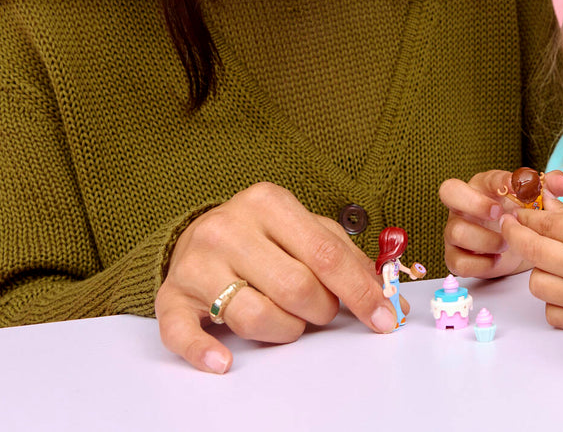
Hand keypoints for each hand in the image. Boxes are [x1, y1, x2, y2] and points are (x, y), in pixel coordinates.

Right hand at [155, 182, 398, 373]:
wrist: (198, 235)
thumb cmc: (264, 237)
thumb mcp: (307, 231)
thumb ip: (348, 261)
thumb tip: (391, 302)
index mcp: (267, 202)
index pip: (325, 254)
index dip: (359, 292)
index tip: (383, 318)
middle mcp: (228, 227)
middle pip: (295, 288)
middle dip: (319, 311)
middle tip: (318, 310)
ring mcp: (196, 262)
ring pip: (255, 316)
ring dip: (284, 331)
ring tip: (285, 319)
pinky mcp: (171, 296)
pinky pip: (184, 334)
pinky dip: (205, 352)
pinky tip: (223, 360)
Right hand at [439, 169, 562, 277]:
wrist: (516, 248)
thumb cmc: (520, 217)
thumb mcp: (535, 201)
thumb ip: (550, 187)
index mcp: (482, 186)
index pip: (483, 177)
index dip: (501, 183)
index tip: (518, 191)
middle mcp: (463, 205)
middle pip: (448, 191)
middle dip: (475, 203)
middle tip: (500, 214)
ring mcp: (455, 231)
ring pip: (456, 231)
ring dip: (485, 240)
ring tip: (507, 245)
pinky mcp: (455, 257)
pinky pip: (457, 262)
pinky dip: (480, 264)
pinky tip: (498, 261)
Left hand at [500, 200, 562, 330]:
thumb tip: (543, 203)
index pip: (542, 225)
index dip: (524, 217)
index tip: (516, 213)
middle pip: (532, 252)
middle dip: (517, 235)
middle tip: (513, 226)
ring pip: (537, 284)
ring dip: (540, 269)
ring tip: (555, 261)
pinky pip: (553, 312)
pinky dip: (554, 300)